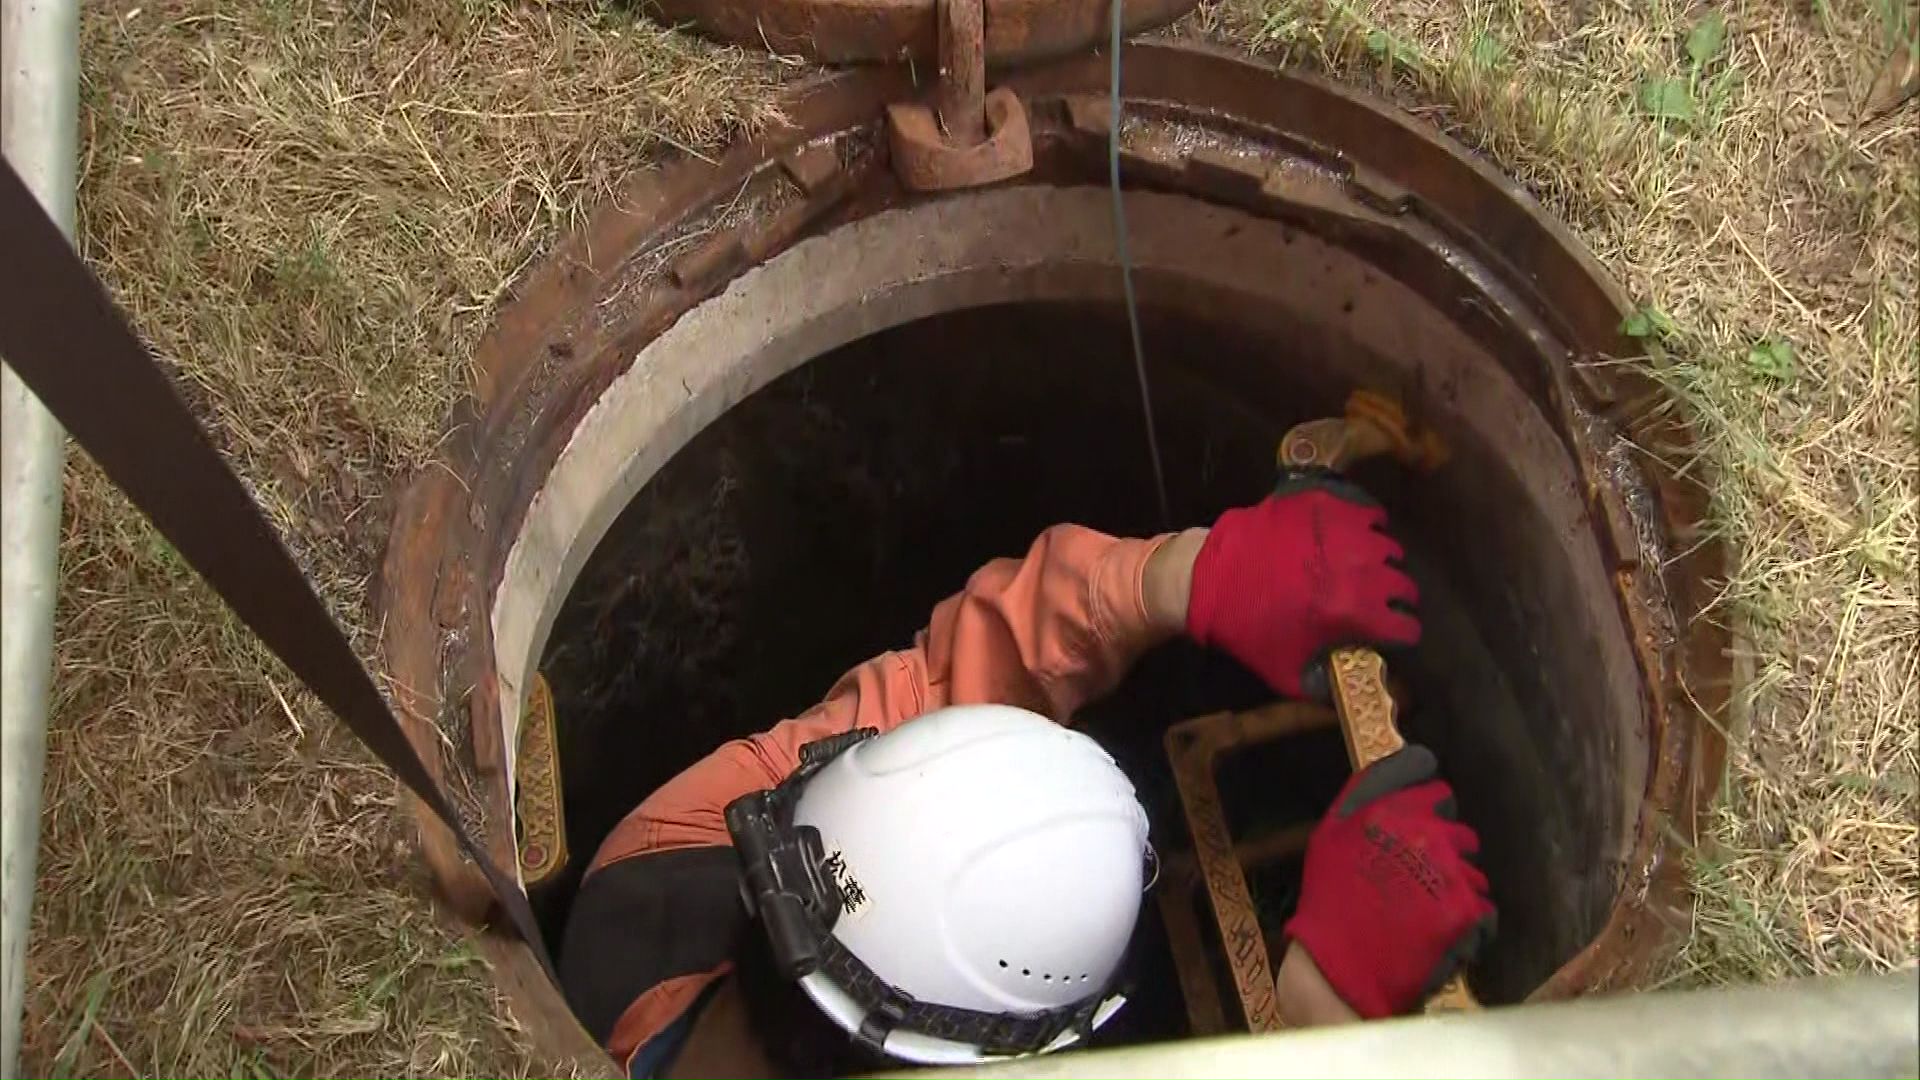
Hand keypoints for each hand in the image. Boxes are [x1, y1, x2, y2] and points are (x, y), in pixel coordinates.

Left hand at [1183, 475, 1419, 696]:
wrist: (1207, 576)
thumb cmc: (1247, 628)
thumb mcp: (1287, 673)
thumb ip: (1329, 686)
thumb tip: (1361, 691)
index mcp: (1354, 612)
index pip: (1406, 626)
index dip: (1399, 633)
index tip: (1388, 633)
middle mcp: (1360, 569)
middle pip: (1403, 586)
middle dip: (1393, 598)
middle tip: (1372, 602)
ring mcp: (1347, 531)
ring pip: (1388, 548)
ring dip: (1379, 562)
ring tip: (1358, 569)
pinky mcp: (1329, 504)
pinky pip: (1366, 513)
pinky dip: (1365, 526)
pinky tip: (1349, 538)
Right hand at [1283, 745, 1495, 1017]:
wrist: (1337, 968)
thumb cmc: (1329, 900)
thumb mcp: (1329, 832)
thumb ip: (1364, 793)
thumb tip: (1402, 767)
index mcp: (1388, 806)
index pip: (1427, 772)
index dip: (1422, 796)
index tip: (1414, 815)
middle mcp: (1425, 832)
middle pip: (1456, 826)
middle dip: (1441, 847)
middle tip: (1413, 877)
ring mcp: (1450, 872)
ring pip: (1472, 869)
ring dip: (1455, 886)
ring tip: (1422, 911)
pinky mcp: (1468, 912)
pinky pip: (1485, 909)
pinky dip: (1468, 923)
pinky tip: (1438, 933)